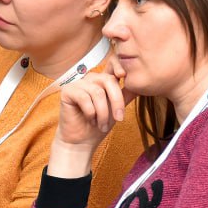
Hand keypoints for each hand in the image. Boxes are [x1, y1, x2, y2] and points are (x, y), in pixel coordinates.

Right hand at [48, 63, 135, 177]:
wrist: (81, 143)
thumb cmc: (98, 126)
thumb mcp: (116, 110)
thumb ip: (125, 96)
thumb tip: (139, 85)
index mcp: (102, 81)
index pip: (111, 64)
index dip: (119, 65)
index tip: (123, 75)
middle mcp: (89, 79)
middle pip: (108, 80)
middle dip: (117, 101)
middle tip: (119, 119)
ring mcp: (77, 84)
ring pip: (97, 92)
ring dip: (103, 113)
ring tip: (102, 125)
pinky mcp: (67, 91)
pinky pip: (84, 98)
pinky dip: (90, 112)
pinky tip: (90, 120)